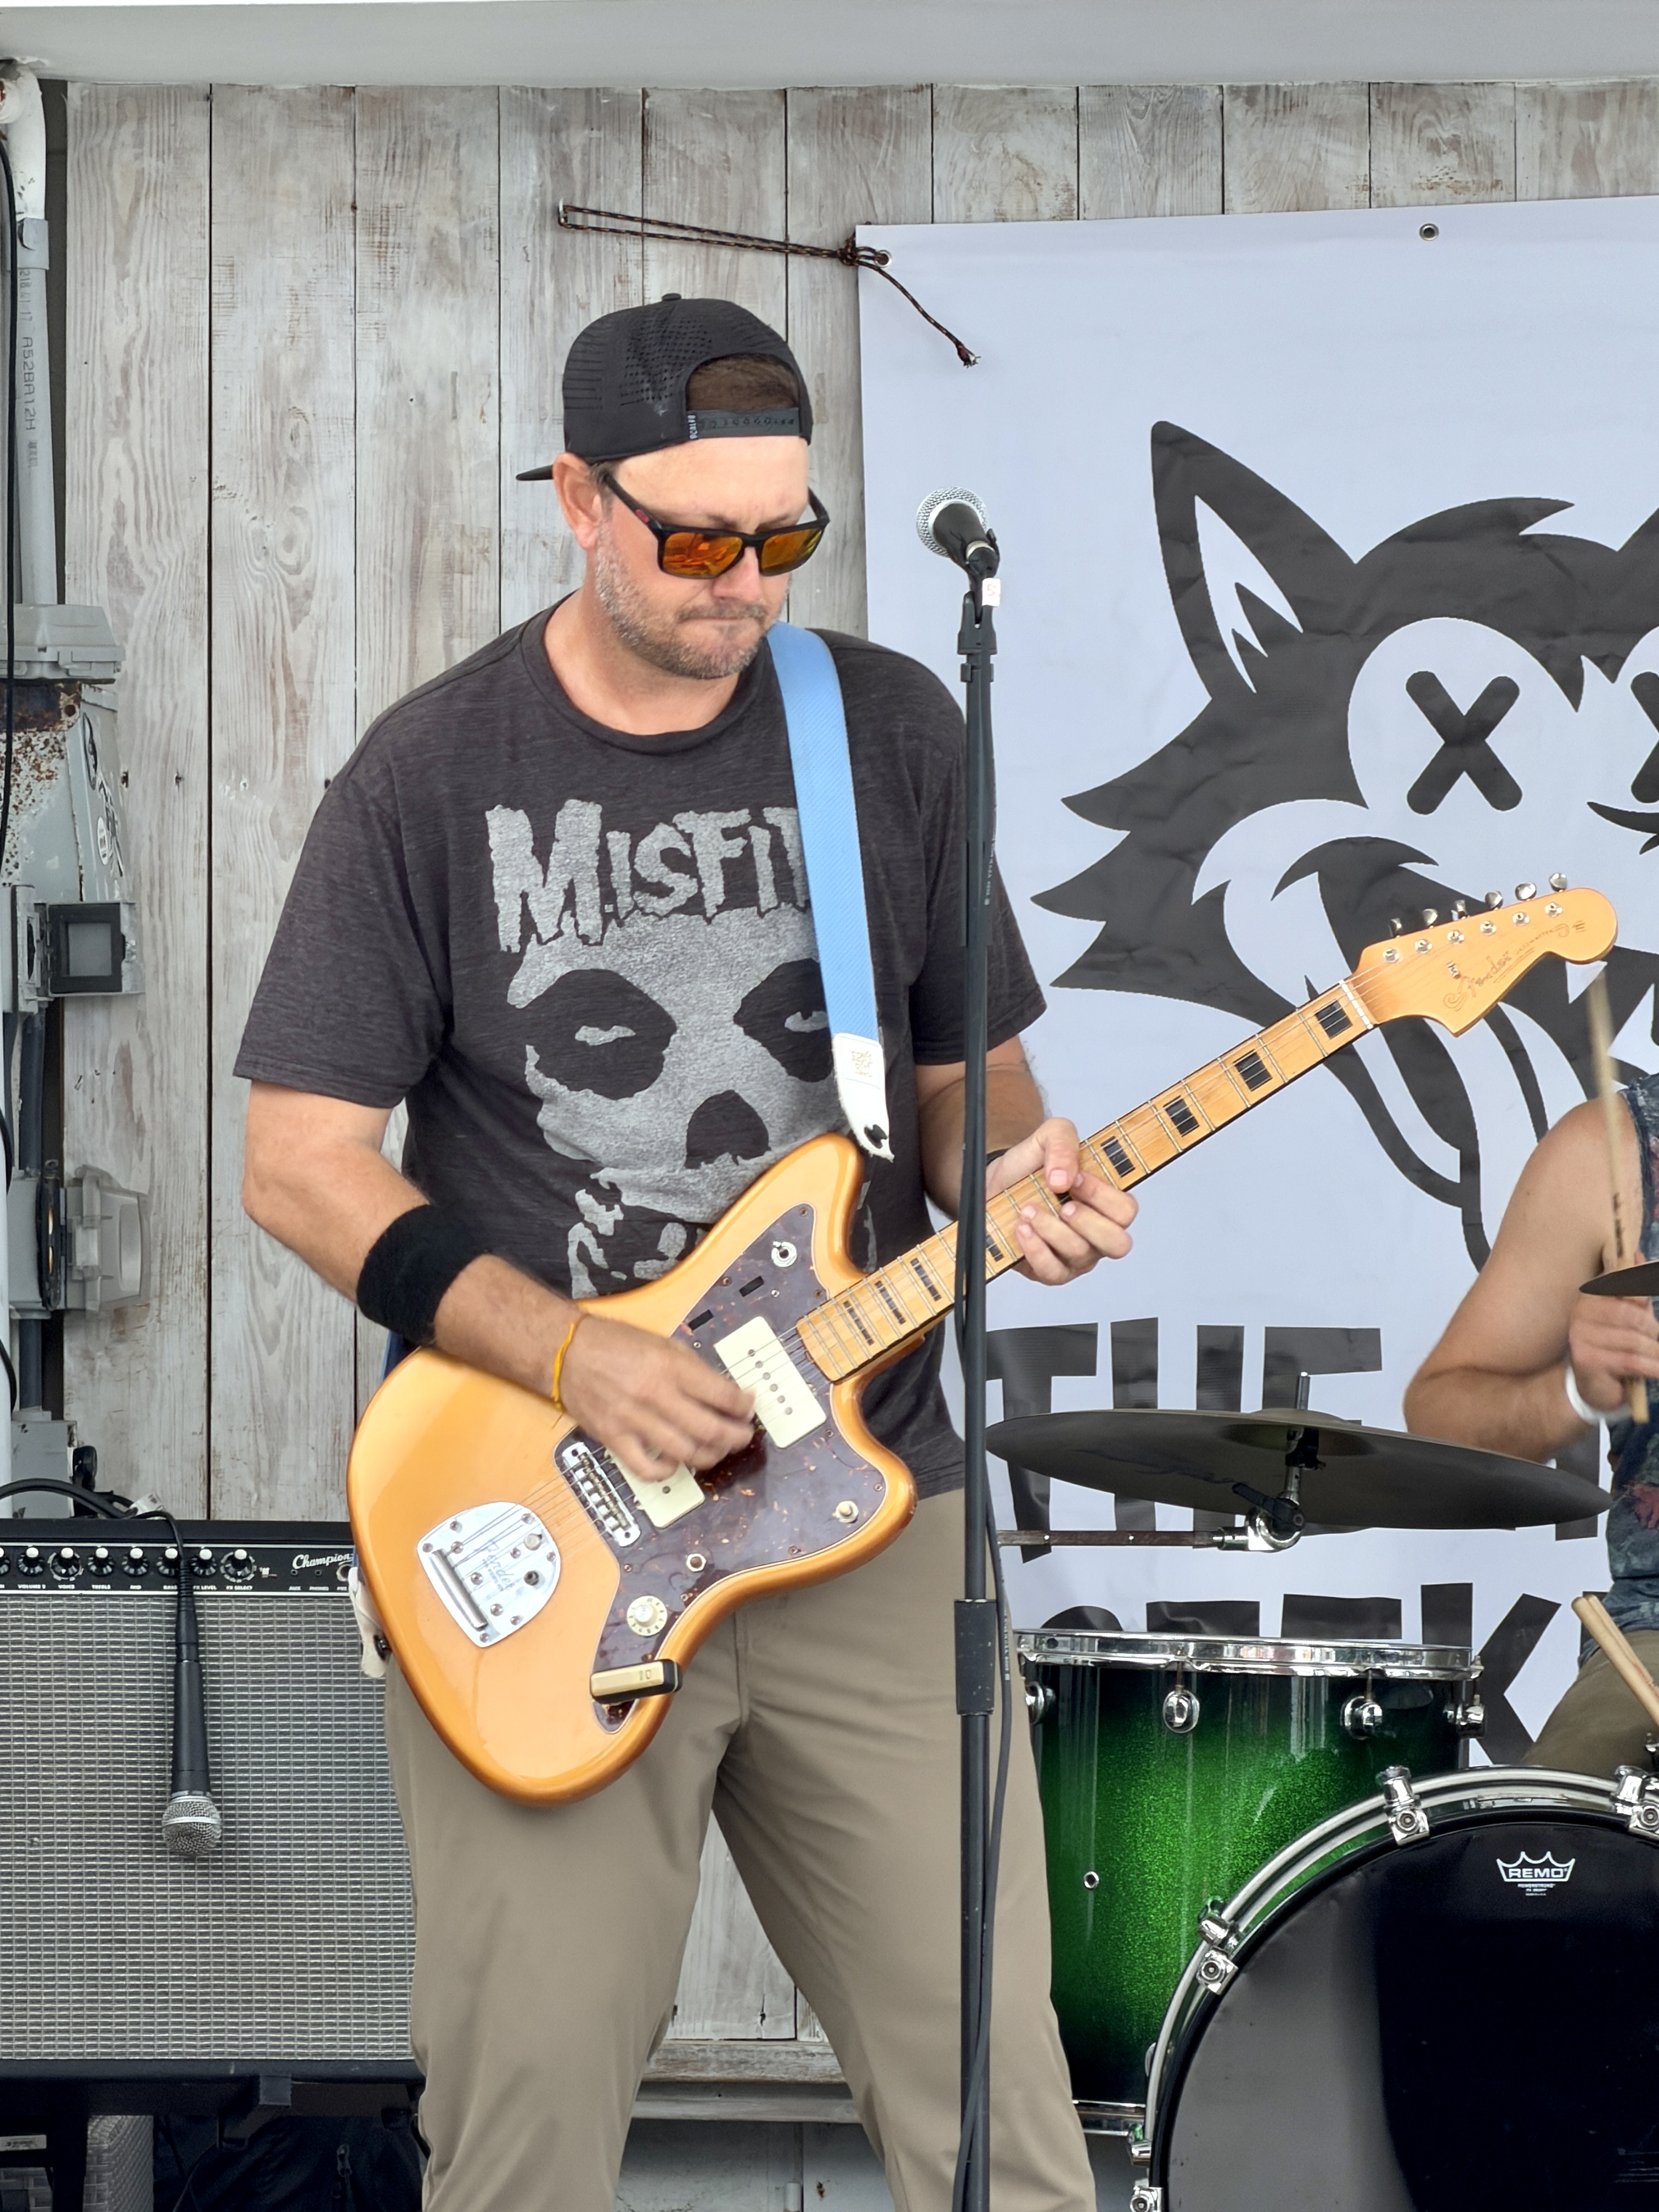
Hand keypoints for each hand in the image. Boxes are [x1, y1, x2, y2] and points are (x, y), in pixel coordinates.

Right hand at [559, 1313, 754, 1472]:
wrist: (566, 1353)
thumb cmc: (615, 1345)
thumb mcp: (663, 1344)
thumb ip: (694, 1369)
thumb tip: (726, 1393)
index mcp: (670, 1366)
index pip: (722, 1395)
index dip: (743, 1405)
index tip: (748, 1407)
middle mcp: (655, 1395)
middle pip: (711, 1430)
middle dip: (736, 1436)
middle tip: (742, 1435)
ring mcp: (634, 1421)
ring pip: (686, 1453)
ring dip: (710, 1456)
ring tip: (717, 1450)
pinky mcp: (615, 1439)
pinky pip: (648, 1469)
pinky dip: (668, 1471)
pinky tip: (676, 1462)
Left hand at [987, 1118, 1135, 1284]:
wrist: (995, 1183)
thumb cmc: (1031, 1165)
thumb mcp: (1048, 1136)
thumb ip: (1063, 1142)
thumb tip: (1063, 1177)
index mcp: (1107, 1203)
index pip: (1126, 1211)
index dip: (1102, 1196)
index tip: (1074, 1178)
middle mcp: (1098, 1233)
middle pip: (1117, 1243)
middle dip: (1086, 1221)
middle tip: (1062, 1204)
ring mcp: (1077, 1256)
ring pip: (1080, 1253)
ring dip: (1051, 1229)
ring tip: (1028, 1210)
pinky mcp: (1052, 1271)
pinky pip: (1053, 1272)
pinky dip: (1036, 1249)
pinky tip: (1022, 1229)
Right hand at [1566, 1290, 1658, 1414]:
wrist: (1593, 1385)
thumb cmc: (1615, 1346)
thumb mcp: (1629, 1315)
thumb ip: (1636, 1290)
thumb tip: (1637, 1256)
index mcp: (1590, 1296)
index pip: (1619, 1284)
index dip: (1641, 1292)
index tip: (1646, 1302)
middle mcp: (1580, 1312)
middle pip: (1631, 1315)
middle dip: (1652, 1329)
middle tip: (1654, 1338)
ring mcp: (1580, 1336)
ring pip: (1633, 1340)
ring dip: (1654, 1351)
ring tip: (1655, 1356)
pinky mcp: (1586, 1360)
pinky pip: (1630, 1361)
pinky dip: (1652, 1367)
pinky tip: (1658, 1371)